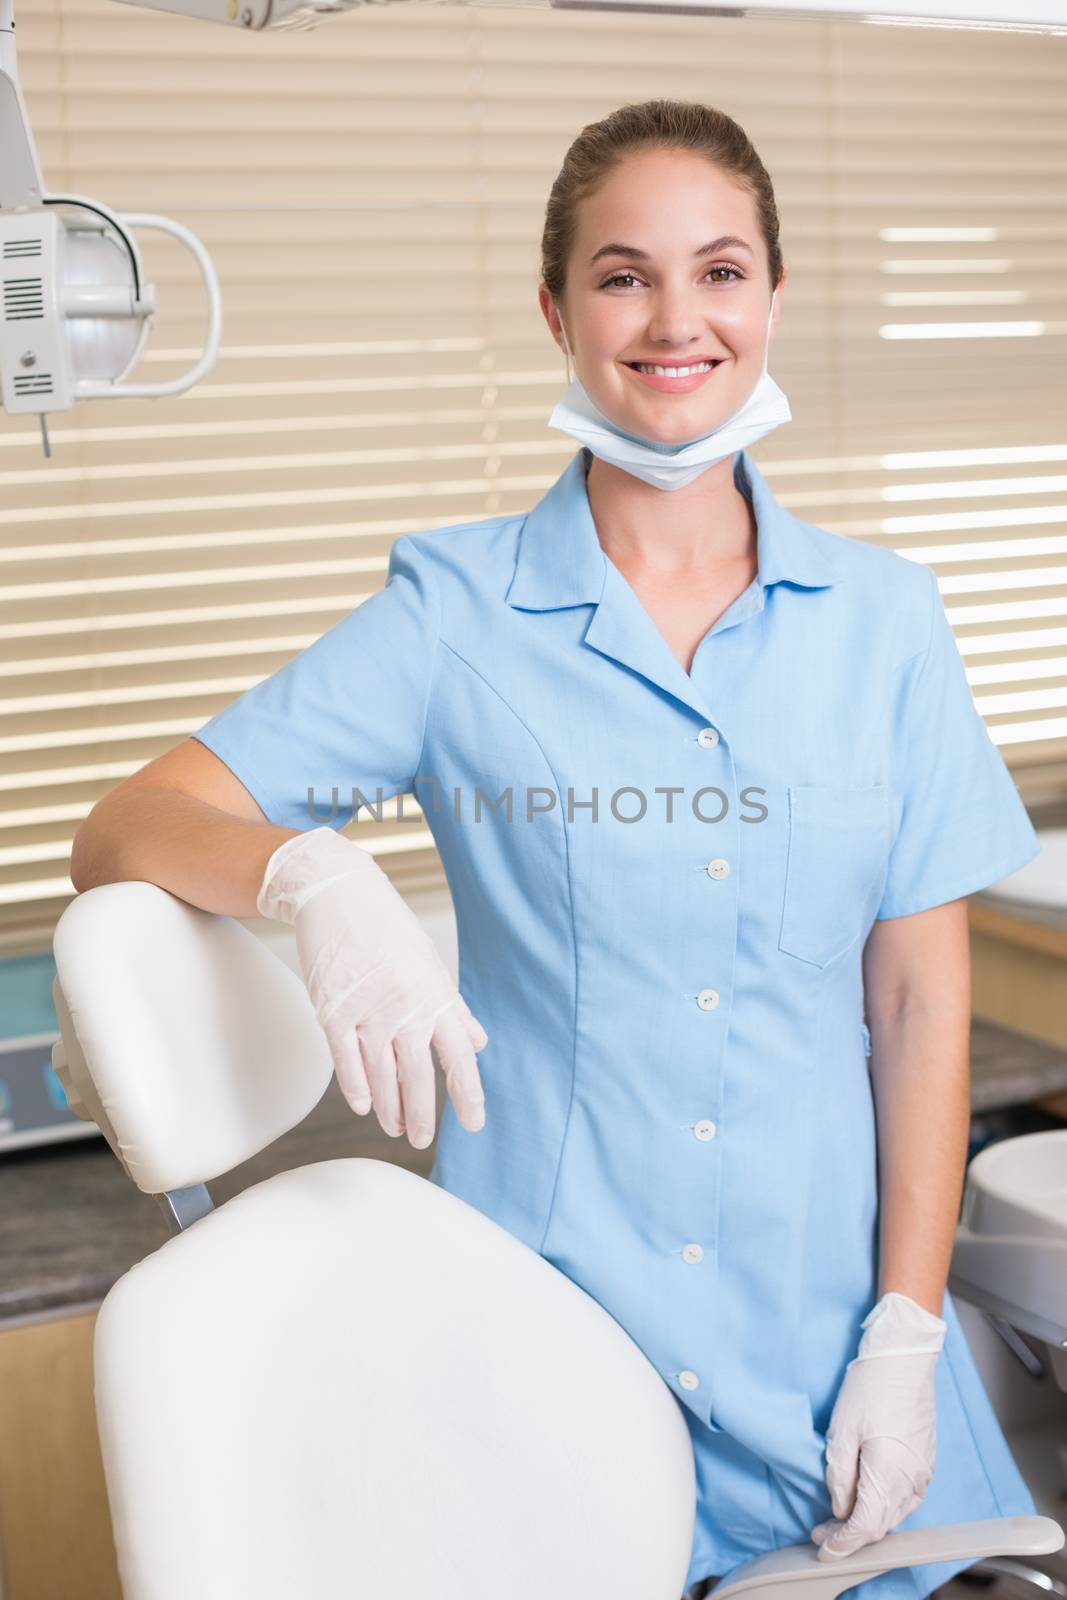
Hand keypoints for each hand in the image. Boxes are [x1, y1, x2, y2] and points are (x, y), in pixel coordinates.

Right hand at [257, 826, 488, 1149]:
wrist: (337, 892)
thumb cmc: (388, 928)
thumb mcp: (431, 964)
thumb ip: (455, 1009)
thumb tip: (480, 1043)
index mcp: (435, 995)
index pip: (459, 1056)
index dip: (468, 1094)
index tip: (474, 1124)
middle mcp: (406, 1007)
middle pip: (418, 1075)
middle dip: (422, 1114)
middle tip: (421, 1140)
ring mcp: (367, 1010)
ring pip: (382, 1073)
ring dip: (390, 1107)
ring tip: (395, 1128)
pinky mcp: (333, 1009)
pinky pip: (345, 1059)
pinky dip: (356, 1086)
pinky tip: (365, 1105)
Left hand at [810, 1291, 946, 1560]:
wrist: (905, 1357)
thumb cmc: (871, 1386)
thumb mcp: (842, 1430)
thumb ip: (840, 1475)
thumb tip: (840, 1508)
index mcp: (889, 1474)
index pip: (865, 1526)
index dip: (843, 1543)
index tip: (822, 1548)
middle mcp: (911, 1480)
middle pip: (881, 1525)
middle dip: (851, 1535)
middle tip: (822, 1531)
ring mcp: (923, 1472)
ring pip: (894, 1514)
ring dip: (868, 1521)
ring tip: (838, 1517)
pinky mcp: (926, 1461)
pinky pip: (905, 1497)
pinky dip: (884, 1506)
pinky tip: (865, 1497)